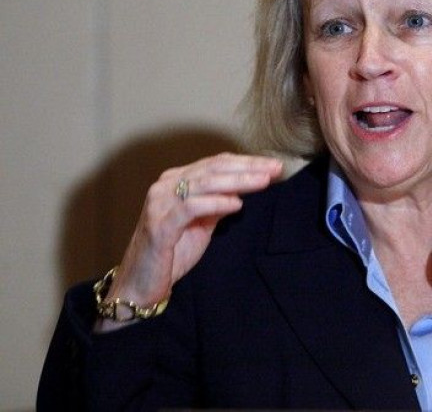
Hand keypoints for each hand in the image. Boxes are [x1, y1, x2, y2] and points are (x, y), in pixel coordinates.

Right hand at [95, 153, 282, 330]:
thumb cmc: (173, 251)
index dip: (247, 162)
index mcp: (177, 180)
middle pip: (214, 169)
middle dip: (248, 168)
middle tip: (275, 169)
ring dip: (237, 181)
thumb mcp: (203, 222)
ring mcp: (160, 203)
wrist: (142, 284)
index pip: (217, 163)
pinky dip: (215, 203)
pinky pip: (190, 207)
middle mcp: (166, 186)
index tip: (274, 166)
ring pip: (204, 183)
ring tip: (263, 182)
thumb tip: (248, 186)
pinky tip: (236, 204)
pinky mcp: (159, 225)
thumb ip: (220, 202)